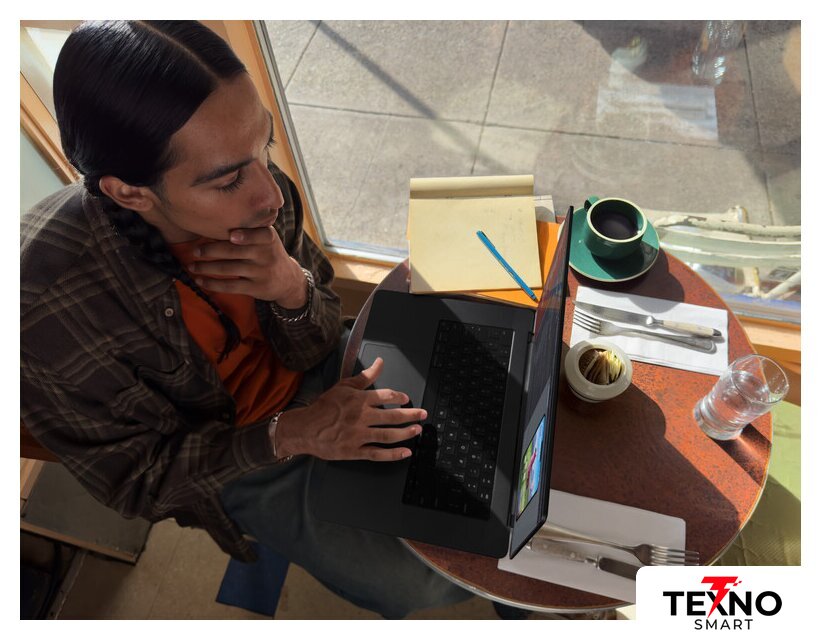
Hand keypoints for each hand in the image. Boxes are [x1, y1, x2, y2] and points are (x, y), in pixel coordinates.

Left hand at [189, 226, 306, 307]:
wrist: (288, 280)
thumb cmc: (269, 253)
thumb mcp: (268, 239)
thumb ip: (250, 230)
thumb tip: (214, 221)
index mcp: (268, 238)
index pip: (260, 235)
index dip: (246, 236)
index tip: (232, 236)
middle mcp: (266, 255)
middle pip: (235, 251)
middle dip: (212, 251)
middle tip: (195, 251)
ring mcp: (261, 273)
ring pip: (229, 269)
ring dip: (207, 268)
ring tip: (192, 266)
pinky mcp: (256, 288)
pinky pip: (231, 286)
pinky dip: (213, 284)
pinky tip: (200, 281)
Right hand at [275, 358, 426, 461]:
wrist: (304, 428)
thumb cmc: (323, 407)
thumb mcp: (343, 386)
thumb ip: (364, 376)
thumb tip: (380, 362)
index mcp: (359, 400)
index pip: (386, 395)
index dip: (399, 397)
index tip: (407, 399)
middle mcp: (361, 417)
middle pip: (392, 416)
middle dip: (411, 415)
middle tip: (423, 414)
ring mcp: (358, 435)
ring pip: (387, 435)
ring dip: (405, 433)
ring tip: (417, 431)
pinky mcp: (354, 451)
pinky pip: (377, 454)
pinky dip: (393, 455)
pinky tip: (405, 453)